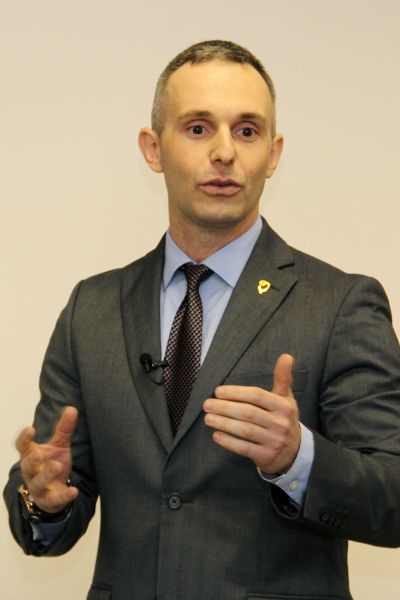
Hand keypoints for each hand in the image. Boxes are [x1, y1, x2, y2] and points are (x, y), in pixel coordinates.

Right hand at [16, 406, 78, 512]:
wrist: (54, 491)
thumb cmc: (52, 463)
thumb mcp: (59, 445)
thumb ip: (64, 429)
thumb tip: (71, 408)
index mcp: (31, 455)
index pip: (23, 447)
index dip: (24, 439)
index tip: (30, 429)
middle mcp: (32, 471)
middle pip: (27, 465)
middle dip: (32, 460)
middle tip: (40, 453)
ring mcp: (39, 487)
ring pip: (38, 483)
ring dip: (47, 475)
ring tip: (57, 466)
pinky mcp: (49, 500)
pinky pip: (55, 500)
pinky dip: (64, 496)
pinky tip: (74, 491)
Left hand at [203, 354, 300, 474]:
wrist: (294, 453)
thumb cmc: (283, 419)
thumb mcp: (286, 399)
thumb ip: (283, 378)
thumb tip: (286, 355)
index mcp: (284, 406)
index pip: (257, 396)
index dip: (236, 393)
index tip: (218, 391)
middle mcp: (280, 424)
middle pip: (248, 413)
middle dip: (225, 408)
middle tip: (207, 404)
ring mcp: (274, 441)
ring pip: (245, 430)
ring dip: (223, 423)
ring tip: (207, 418)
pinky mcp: (266, 456)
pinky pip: (244, 448)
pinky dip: (229, 442)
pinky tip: (216, 435)